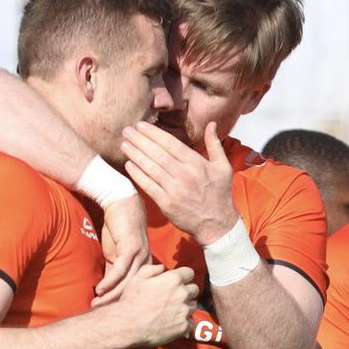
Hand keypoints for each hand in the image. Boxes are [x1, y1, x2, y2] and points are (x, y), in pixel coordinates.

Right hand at [93, 193, 150, 306]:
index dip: (127, 305)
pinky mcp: (130, 247)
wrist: (122, 205)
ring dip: (112, 296)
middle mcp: (147, 263)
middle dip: (119, 305)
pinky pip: (120, 269)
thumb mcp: (116, 255)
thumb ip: (114, 272)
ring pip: (129, 283)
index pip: (140, 292)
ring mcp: (140, 255)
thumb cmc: (119, 230)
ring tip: (98, 307)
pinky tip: (99, 290)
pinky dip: (110, 281)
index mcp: (147, 267)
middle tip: (103, 317)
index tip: (114, 317)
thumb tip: (107, 290)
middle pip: (136, 291)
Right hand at [113, 263, 198, 347]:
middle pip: (194, 289)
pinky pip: (190, 322)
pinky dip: (184, 322)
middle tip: (174, 298)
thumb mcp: (137, 278)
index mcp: (173, 279)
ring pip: (193, 306)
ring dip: (185, 307)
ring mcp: (184, 310)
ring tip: (171, 311)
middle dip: (186, 292)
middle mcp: (183, 293)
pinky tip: (172, 323)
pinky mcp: (184, 326)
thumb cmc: (131, 301)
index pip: (189, 273)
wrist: (128, 326)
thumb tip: (162, 268)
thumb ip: (152, 269)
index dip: (183, 277)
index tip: (178, 282)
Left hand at [122, 120, 239, 244]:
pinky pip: (148, 186)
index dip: (154, 133)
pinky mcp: (167, 204)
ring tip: (124, 145)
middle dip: (140, 140)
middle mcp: (185, 175)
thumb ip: (215, 144)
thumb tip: (212, 124)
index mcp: (197, 164)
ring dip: (135, 155)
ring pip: (150, 168)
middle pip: (157, 153)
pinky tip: (129, 164)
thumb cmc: (220, 194)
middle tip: (126, 131)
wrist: (217, 224)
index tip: (141, 126)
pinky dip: (138, 174)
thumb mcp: (223, 167)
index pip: (171, 143)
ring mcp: (175, 190)